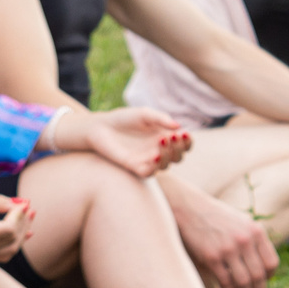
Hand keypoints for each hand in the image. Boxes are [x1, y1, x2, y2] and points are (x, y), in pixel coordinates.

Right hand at [0, 191, 33, 261]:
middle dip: (24, 224)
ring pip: (9, 251)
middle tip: (30, 208)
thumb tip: (22, 204)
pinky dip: (14, 244)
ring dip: (22, 235)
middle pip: (12, 242)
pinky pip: (1, 255)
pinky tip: (25, 233)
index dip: (19, 216)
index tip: (22, 202)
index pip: (8, 230)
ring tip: (28, 217)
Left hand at [57, 106, 191, 176]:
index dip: (188, 141)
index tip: (184, 133)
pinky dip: (155, 166)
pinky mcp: (135, 167)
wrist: (101, 127)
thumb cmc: (124, 118)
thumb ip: (161, 119)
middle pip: (178, 157)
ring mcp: (147, 161)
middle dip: (179, 148)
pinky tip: (155, 155)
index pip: (184, 145)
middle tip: (173, 136)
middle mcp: (159, 151)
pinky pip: (149, 173)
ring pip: (166, 165)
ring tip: (163, 140)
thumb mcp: (144, 114)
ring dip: (168, 154)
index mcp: (165, 138)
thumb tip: (179, 127)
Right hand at [165, 183, 276, 287]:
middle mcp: (246, 240)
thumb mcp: (241, 222)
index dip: (269, 278)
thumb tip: (263, 270)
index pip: (272, 263)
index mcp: (256, 231)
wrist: (188, 208)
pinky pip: (227, 283)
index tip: (262, 283)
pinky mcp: (212, 257)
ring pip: (244, 283)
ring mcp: (229, 249)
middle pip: (259, 276)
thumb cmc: (215, 218)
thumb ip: (253, 241)